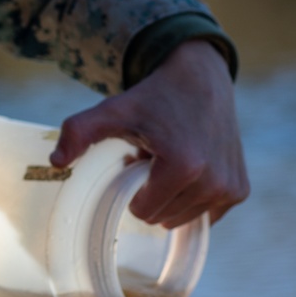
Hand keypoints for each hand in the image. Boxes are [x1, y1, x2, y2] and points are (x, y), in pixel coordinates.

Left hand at [50, 40, 249, 227]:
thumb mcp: (113, 110)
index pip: (143, 212)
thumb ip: (79, 133)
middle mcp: (213, 182)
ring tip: (172, 161)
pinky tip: (192, 167)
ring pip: (184, 219)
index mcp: (183, 167)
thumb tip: (56, 162)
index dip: (132, 189)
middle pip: (164, 218)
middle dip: (153, 193)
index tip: (137, 160)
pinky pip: (207, 214)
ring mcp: (230, 188)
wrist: (202, 77)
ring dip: (172, 196)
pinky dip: (194, 197)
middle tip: (154, 159)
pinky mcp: (240, 190)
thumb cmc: (154, 97)